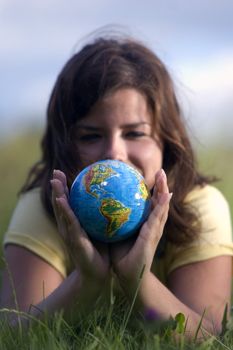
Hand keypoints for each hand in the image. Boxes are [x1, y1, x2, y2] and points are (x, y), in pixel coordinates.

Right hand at [50, 170, 109, 283]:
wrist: (98, 274)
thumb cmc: (101, 251)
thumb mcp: (102, 229)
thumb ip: (103, 215)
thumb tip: (116, 197)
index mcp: (74, 223)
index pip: (68, 202)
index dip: (64, 188)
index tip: (63, 173)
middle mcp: (69, 227)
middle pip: (60, 203)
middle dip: (57, 188)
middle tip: (56, 172)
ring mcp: (70, 234)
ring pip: (61, 211)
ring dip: (57, 195)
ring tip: (55, 181)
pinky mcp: (74, 240)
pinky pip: (70, 223)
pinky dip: (65, 211)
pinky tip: (62, 200)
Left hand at [110, 169, 171, 293]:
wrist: (129, 277)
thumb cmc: (122, 257)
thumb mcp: (117, 235)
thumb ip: (115, 222)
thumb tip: (104, 207)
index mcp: (144, 226)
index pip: (149, 205)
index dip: (152, 192)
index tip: (152, 178)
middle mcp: (152, 226)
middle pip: (158, 203)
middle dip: (161, 187)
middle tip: (161, 171)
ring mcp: (154, 231)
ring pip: (161, 207)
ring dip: (163, 191)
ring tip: (164, 176)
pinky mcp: (152, 236)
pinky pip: (157, 217)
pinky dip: (162, 205)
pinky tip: (166, 194)